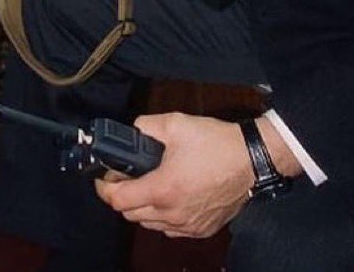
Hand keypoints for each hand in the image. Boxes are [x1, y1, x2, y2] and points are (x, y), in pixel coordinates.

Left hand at [94, 114, 251, 238]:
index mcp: (162, 189)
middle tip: (125, 176)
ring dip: (141, 208)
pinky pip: (170, 229)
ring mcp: (188, 225)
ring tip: (148, 184)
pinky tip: (169, 197)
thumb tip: (132, 131)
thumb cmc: (214, 142)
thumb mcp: (175, 123)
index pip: (118, 200)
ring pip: (149, 225)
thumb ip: (146, 126)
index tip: (103, 176)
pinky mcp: (201, 230)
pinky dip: (162, 217)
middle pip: (130, 215)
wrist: (251, 160)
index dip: (104, 188)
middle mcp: (172, 214)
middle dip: (122, 196)